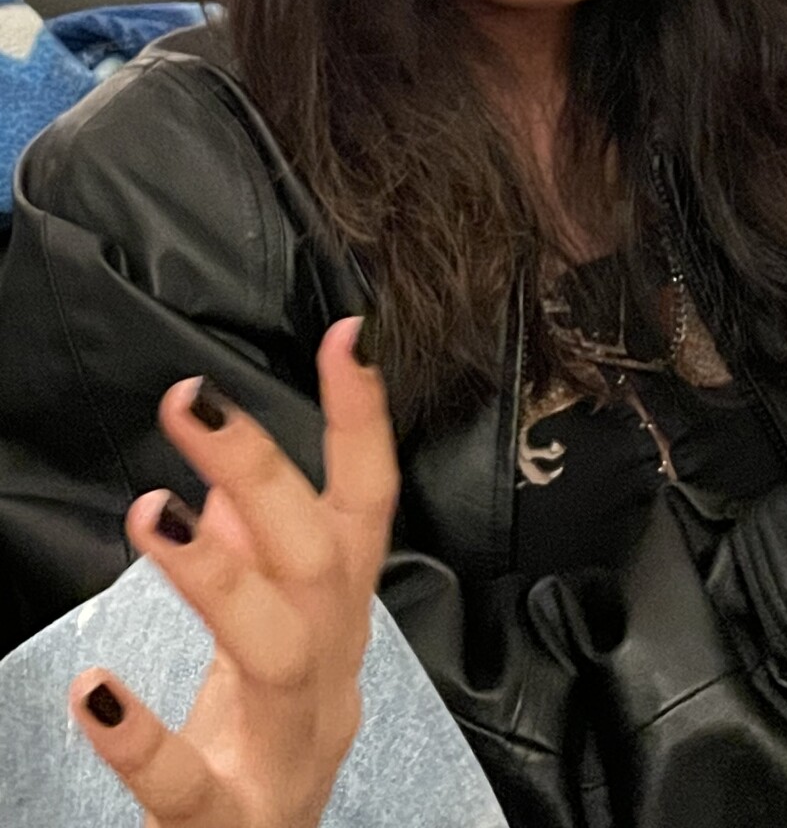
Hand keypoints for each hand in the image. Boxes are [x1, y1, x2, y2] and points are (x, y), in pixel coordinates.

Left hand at [69, 317, 399, 827]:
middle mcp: (332, 675)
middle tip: (192, 401)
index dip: (363, 421)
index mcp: (341, 619)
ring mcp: (289, 749)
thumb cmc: (268, 740)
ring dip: (219, 575)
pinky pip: (194, 785)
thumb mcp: (272, 641)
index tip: (351, 334)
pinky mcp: (236, 823)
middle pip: (320, 561)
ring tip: (150, 513)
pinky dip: (144, 738)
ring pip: (277, 652)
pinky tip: (94, 692)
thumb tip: (227, 482)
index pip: (366, 504)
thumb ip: (257, 562)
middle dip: (265, 473)